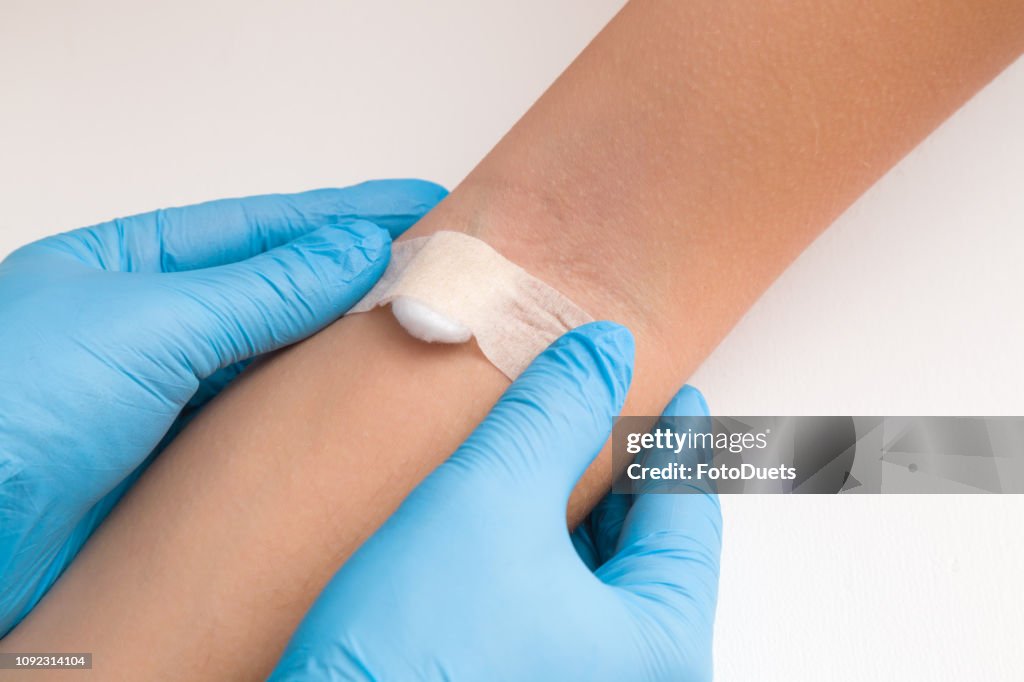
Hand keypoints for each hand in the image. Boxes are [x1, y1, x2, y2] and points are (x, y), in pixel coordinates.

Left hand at [0, 179, 445, 634]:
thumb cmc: (8, 411)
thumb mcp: (147, 324)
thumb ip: (260, 290)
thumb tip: (352, 248)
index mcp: (126, 265)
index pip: (259, 228)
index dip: (343, 214)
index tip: (415, 204)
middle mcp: (150, 325)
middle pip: (276, 288)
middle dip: (356, 274)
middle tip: (436, 264)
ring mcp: (167, 394)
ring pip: (276, 357)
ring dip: (342, 344)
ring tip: (416, 320)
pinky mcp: (182, 460)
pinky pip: (263, 421)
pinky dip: (313, 408)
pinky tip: (358, 398)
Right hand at [271, 322, 721, 680]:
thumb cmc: (409, 656)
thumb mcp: (490, 500)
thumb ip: (557, 413)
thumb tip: (603, 347)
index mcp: (660, 647)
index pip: (687, 511)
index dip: (674, 435)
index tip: (669, 388)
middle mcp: (633, 680)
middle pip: (648, 546)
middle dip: (619, 470)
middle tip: (591, 407)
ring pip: (600, 578)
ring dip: (575, 510)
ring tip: (543, 454)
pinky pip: (560, 609)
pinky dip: (543, 554)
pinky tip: (505, 522)